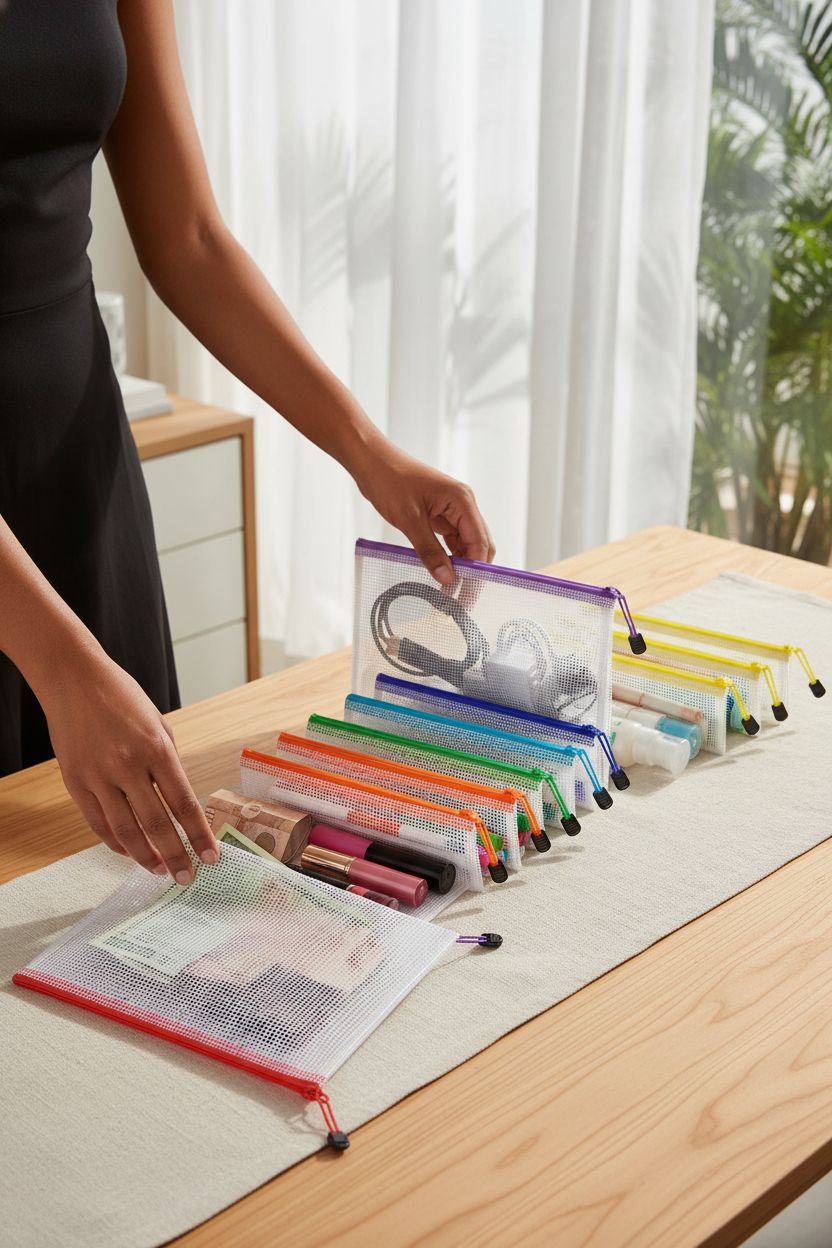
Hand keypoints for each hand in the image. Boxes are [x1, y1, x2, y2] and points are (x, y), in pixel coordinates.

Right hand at [39, 645, 217, 882]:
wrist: (74, 680)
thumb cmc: (123, 698)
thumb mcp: (159, 724)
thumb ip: (168, 763)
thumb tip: (178, 803)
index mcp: (157, 749)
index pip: (184, 804)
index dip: (199, 835)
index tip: (212, 856)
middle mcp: (128, 766)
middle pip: (157, 825)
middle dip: (176, 856)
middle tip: (187, 877)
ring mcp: (98, 776)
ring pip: (125, 831)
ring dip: (145, 857)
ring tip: (159, 871)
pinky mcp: (75, 783)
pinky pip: (98, 823)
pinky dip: (115, 843)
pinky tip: (130, 852)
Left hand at [352, 440, 495, 582]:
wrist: (370, 460)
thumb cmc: (389, 480)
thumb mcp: (409, 520)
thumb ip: (430, 551)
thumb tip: (448, 578)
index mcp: (462, 501)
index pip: (480, 543)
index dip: (476, 571)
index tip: (467, 595)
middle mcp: (462, 504)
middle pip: (478, 545)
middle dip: (472, 571)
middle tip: (460, 599)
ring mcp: (451, 509)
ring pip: (465, 544)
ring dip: (460, 566)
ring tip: (450, 591)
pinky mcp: (438, 513)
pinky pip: (450, 539)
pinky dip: (448, 556)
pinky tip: (441, 572)